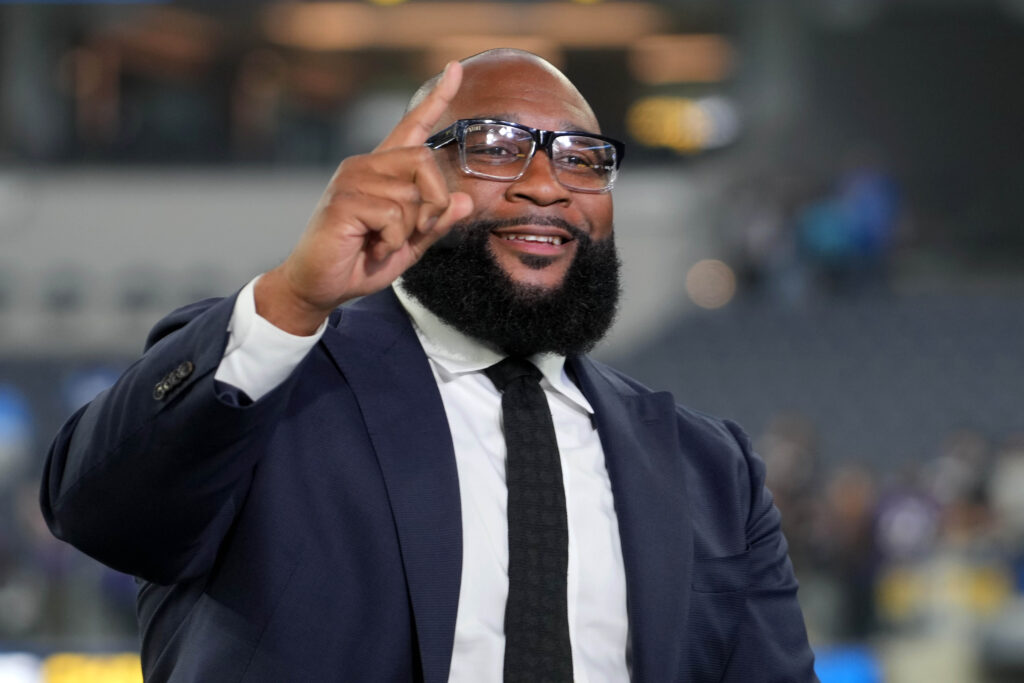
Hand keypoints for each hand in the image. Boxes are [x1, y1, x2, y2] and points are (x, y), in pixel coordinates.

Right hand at [256, 62, 472, 334]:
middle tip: (416, 231)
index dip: (435, 98)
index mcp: (382, 171)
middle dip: (433, 202)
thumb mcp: (409, 244)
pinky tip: (372, 246)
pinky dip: (394, 239)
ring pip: (412, 194)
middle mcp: (365, 166)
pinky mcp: (343, 200)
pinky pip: (394, 214)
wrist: (320, 286)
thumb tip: (464, 201)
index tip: (455, 68)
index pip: (411, 126)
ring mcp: (351, 180)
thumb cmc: (361, 262)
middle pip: (424, 160)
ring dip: (409, 229)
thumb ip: (435, 223)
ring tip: (384, 242)